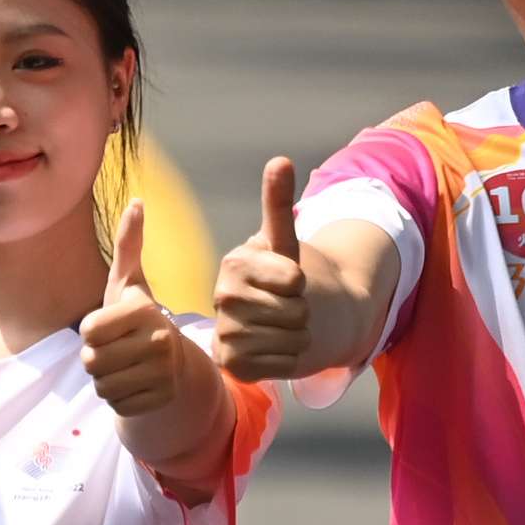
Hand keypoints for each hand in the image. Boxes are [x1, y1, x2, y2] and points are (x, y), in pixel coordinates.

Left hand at [80, 201, 186, 418]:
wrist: (172, 364)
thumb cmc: (138, 320)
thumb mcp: (128, 284)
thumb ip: (129, 245)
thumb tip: (136, 201)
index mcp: (145, 310)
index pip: (86, 331)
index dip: (90, 331)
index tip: (109, 326)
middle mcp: (160, 340)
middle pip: (91, 361)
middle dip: (96, 359)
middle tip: (118, 351)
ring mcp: (164, 373)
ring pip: (102, 386)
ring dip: (106, 381)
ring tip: (126, 368)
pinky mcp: (162, 400)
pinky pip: (117, 406)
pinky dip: (120, 400)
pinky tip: (136, 386)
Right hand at [211, 157, 308, 381]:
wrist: (270, 318)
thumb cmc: (278, 276)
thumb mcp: (282, 241)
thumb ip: (278, 202)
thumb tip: (280, 160)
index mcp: (234, 263)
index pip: (294, 279)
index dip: (301, 282)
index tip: (286, 280)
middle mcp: (222, 298)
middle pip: (295, 312)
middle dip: (301, 311)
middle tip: (284, 306)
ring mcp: (225, 333)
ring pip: (291, 340)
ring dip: (297, 336)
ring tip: (279, 327)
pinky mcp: (231, 363)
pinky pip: (281, 364)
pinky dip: (287, 359)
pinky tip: (272, 349)